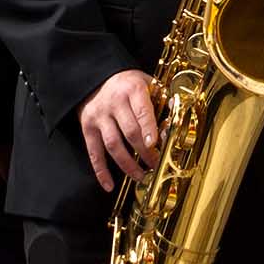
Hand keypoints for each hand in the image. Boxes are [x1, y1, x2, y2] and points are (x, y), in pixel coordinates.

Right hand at [80, 69, 158, 192]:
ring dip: (128, 164)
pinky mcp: (87, 127)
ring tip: (140, 176)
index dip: (148, 129)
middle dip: (144, 152)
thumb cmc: (127, 83)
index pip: (141, 111)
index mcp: (132, 89)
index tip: (155, 144)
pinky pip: (94, 152)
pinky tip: (109, 185)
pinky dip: (101, 171)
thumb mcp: (146, 81)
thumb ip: (161, 96)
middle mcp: (114, 103)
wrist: (95, 78)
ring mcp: (99, 116)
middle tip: (155, 165)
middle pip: (129, 132)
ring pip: (113, 145)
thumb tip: (176, 112)